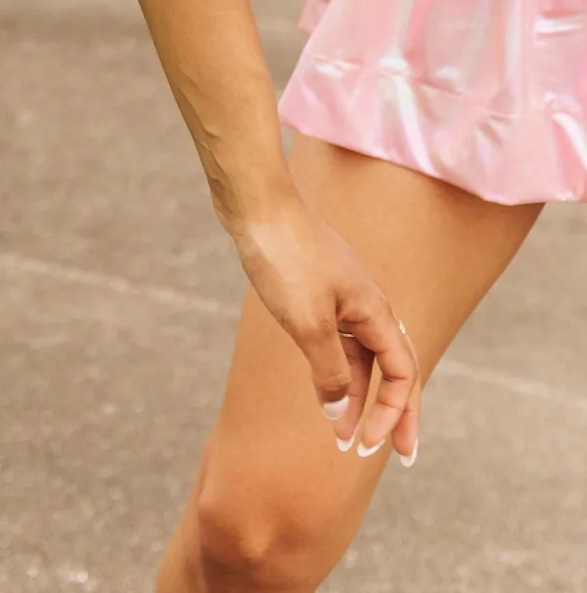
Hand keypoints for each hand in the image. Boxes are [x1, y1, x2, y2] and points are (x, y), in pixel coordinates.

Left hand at [231, 187, 421, 461]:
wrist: (255, 203)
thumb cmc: (284, 256)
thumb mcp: (308, 323)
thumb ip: (330, 372)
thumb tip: (342, 415)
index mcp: (376, 310)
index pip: (403, 374)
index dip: (396, 415)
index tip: (375, 449)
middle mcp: (369, 303)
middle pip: (393, 368)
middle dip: (392, 413)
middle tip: (390, 454)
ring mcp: (345, 294)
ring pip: (364, 355)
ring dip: (357, 395)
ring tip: (342, 434)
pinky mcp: (320, 288)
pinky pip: (342, 339)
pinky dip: (338, 368)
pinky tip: (324, 388)